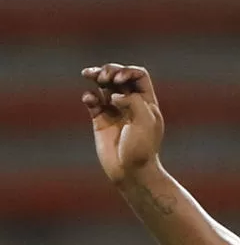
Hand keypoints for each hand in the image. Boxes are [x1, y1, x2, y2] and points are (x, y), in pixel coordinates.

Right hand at [81, 63, 164, 183]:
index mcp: (146, 102)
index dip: (127, 71)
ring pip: (103, 85)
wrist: (131, 174)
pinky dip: (89, 95)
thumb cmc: (142, 149)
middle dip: (109, 70)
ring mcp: (114, 111)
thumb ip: (133, 100)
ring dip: (96, 76)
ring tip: (88, 74)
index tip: (119, 81)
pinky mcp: (100, 120)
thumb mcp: (145, 121)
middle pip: (118, 75)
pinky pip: (92, 100)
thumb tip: (114, 95)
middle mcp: (130, 103)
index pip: (137, 75)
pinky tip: (89, 99)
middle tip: (103, 77)